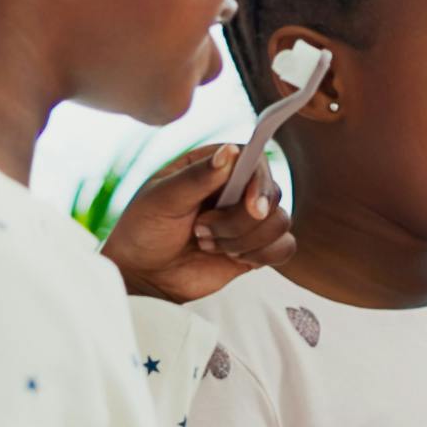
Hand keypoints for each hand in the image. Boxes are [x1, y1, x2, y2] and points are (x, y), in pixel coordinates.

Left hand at [106, 143, 294, 301]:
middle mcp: (236, 189)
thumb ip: (198, 177)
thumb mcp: (162, 199)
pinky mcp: (255, 248)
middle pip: (271, 195)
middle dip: (238, 221)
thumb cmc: (143, 230)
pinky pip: (284, 247)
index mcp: (214, 166)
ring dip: (243, 241)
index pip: (255, 160)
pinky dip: (261, 255)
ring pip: (279, 223)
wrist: (141, 274)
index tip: (250, 206)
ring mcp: (247, 220)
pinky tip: (230, 258)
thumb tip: (230, 151)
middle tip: (200, 230)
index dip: (260, 182)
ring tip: (206, 244)